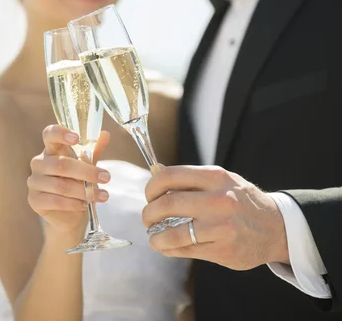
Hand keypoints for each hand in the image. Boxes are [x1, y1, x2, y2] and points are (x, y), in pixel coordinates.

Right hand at [27, 125, 110, 235]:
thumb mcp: (88, 165)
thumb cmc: (77, 183)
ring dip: (84, 191)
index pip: (49, 134)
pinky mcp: (34, 200)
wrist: (70, 214)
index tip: (76, 138)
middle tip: (106, 177)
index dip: (60, 133)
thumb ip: (94, 150)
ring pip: (61, 185)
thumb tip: (105, 134)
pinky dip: (73, 203)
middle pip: (61, 164)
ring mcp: (34, 181)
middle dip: (87, 171)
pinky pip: (56, 201)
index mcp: (51, 149)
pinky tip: (85, 204)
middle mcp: (39, 163)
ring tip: (103, 195)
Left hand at [143, 165, 288, 269]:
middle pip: (167, 204)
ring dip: (155, 236)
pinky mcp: (223, 251)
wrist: (275, 227)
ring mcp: (221, 227)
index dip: (152, 187)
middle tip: (148, 218)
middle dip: (149, 213)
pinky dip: (169, 249)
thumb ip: (191, 178)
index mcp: (215, 177)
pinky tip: (167, 246)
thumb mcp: (222, 179)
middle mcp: (218, 200)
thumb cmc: (240, 200)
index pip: (169, 176)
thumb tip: (156, 174)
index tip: (150, 195)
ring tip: (154, 236)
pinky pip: (185, 251)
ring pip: (172, 233)